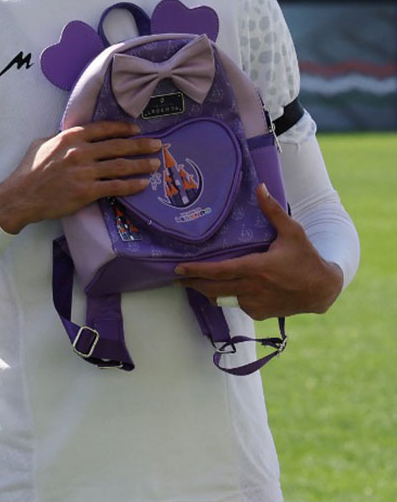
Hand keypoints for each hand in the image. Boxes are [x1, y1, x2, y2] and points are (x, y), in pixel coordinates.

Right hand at [0, 121, 162, 233]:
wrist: (19, 196)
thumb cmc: (28, 170)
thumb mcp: (41, 144)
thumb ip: (61, 138)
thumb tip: (74, 137)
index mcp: (70, 138)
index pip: (104, 129)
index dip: (124, 129)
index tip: (137, 130)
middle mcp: (80, 152)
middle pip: (118, 146)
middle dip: (141, 145)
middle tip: (157, 145)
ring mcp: (85, 172)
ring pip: (121, 166)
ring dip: (141, 164)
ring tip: (154, 164)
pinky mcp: (87, 192)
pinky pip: (116, 187)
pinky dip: (132, 185)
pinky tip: (142, 184)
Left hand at [176, 186, 343, 317]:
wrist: (322, 290)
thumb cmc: (306, 258)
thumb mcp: (293, 232)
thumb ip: (273, 211)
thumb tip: (261, 187)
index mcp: (257, 268)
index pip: (219, 271)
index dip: (196, 271)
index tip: (178, 268)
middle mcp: (253, 288)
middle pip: (213, 289)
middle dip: (193, 283)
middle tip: (178, 277)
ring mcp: (255, 303)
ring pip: (222, 300)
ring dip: (208, 292)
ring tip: (194, 283)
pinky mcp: (259, 313)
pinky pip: (237, 305)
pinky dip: (229, 298)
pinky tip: (224, 289)